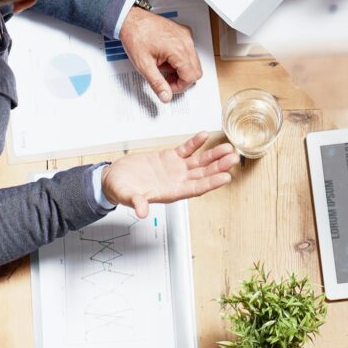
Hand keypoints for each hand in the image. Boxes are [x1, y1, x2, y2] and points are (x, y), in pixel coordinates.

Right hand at [102, 133, 238, 216]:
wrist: (114, 179)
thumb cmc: (120, 189)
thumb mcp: (126, 196)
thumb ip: (136, 202)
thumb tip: (142, 212)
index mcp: (170, 193)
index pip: (195, 189)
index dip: (211, 183)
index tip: (226, 177)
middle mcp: (177, 181)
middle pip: (203, 174)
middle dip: (219, 167)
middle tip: (234, 158)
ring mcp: (175, 169)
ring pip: (199, 162)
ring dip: (213, 155)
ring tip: (227, 147)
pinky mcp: (169, 158)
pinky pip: (186, 149)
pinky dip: (195, 143)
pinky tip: (204, 135)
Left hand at [121, 6, 202, 101]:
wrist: (131, 19)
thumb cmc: (136, 36)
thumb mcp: (144, 65)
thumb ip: (157, 83)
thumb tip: (166, 96)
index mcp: (178, 49)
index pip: (190, 77)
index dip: (180, 86)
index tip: (169, 87)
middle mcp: (186, 41)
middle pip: (196, 70)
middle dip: (182, 79)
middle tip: (167, 79)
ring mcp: (186, 35)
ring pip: (194, 61)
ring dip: (181, 68)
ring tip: (163, 65)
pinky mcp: (183, 32)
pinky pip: (190, 50)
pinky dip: (180, 58)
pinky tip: (166, 56)